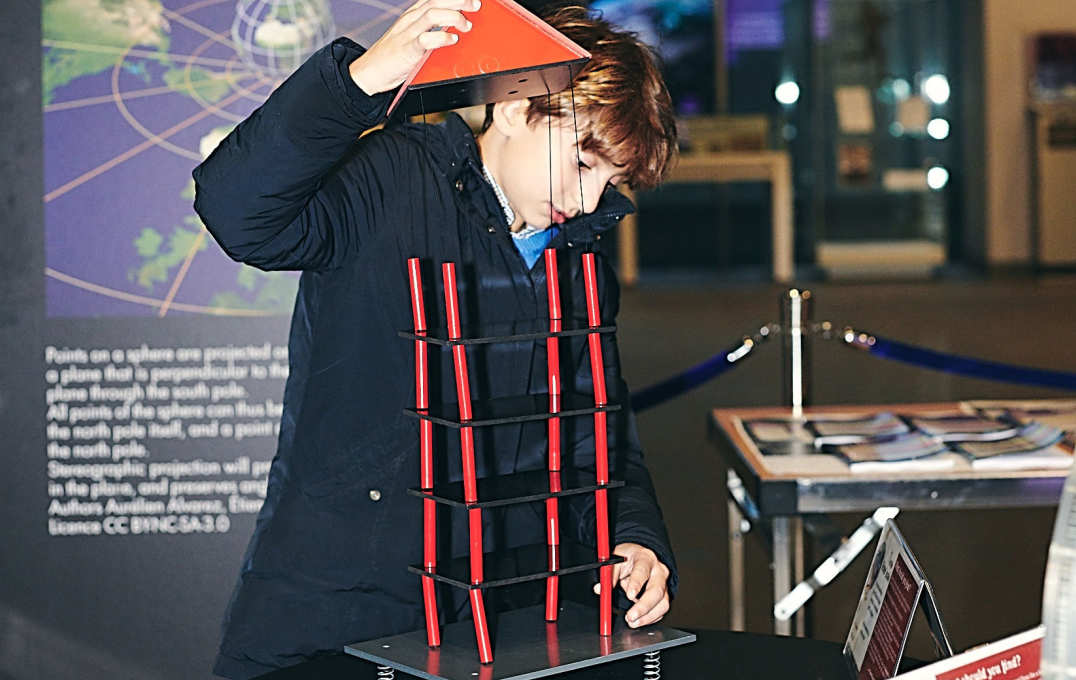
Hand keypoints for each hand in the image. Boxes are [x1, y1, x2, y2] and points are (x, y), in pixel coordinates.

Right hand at [349, 0, 479, 94]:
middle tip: (476, 5)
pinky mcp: (407, 50)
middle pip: (436, 0)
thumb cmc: (392, 56)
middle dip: (459, 0)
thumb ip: (429, 28)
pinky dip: (442, 38)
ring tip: (467, 25)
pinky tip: (452, 39)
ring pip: (432, 14)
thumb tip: (451, 26)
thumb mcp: (410, 34)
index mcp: (412, 15)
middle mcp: (410, 20)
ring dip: (454, 17)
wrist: (369, 71)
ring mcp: (408, 33)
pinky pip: (426, 39)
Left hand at [593, 542, 670, 627]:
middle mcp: (658, 571)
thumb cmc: (627, 559)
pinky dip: (650, 618)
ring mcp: (663, 584)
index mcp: (645, 558)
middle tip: (631, 616)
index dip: (636, 584)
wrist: (637, 558)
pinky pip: (661, 610)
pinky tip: (639, 621)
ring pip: (662, 603)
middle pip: (656, 591)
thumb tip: (599, 588)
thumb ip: (608, 575)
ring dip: (648, 616)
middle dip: (644, 606)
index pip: (643, 570)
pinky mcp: (663, 596)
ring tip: (632, 622)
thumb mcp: (615, 561)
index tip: (629, 595)